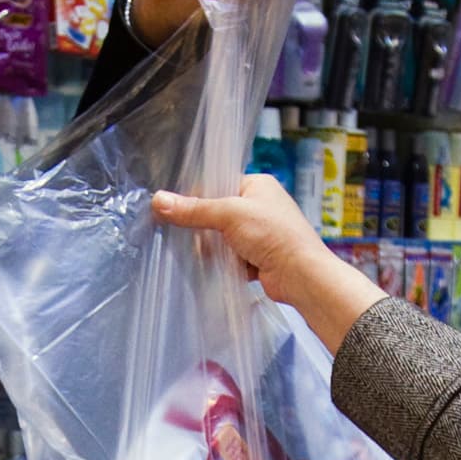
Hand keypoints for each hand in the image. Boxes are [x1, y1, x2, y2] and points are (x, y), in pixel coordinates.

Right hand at [151, 176, 385, 353]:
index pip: (219, 184)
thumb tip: (159, 201)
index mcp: (258, 185)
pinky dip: (226, 263)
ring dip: (216, 248)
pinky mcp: (259, 257)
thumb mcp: (229, 215)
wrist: (301, 275)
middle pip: (219, 213)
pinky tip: (220, 268)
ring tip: (206, 255)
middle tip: (190, 236)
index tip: (176, 209)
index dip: (198, 196)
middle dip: (205, 228)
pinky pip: (232, 257)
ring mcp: (261, 233)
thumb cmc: (274, 235)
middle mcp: (260, 206)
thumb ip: (194, 210)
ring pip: (224, 237)